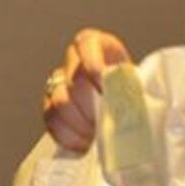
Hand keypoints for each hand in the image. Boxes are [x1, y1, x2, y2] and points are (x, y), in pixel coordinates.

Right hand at [43, 29, 130, 151]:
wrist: (122, 109)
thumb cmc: (131, 91)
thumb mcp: (135, 79)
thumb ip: (128, 82)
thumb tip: (129, 97)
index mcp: (95, 44)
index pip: (86, 43)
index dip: (93, 64)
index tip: (106, 87)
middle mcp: (73, 60)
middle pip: (74, 79)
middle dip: (92, 104)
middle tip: (107, 119)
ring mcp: (58, 83)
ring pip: (61, 101)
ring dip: (82, 122)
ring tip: (99, 133)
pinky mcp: (49, 108)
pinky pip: (52, 121)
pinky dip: (70, 135)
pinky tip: (85, 142)